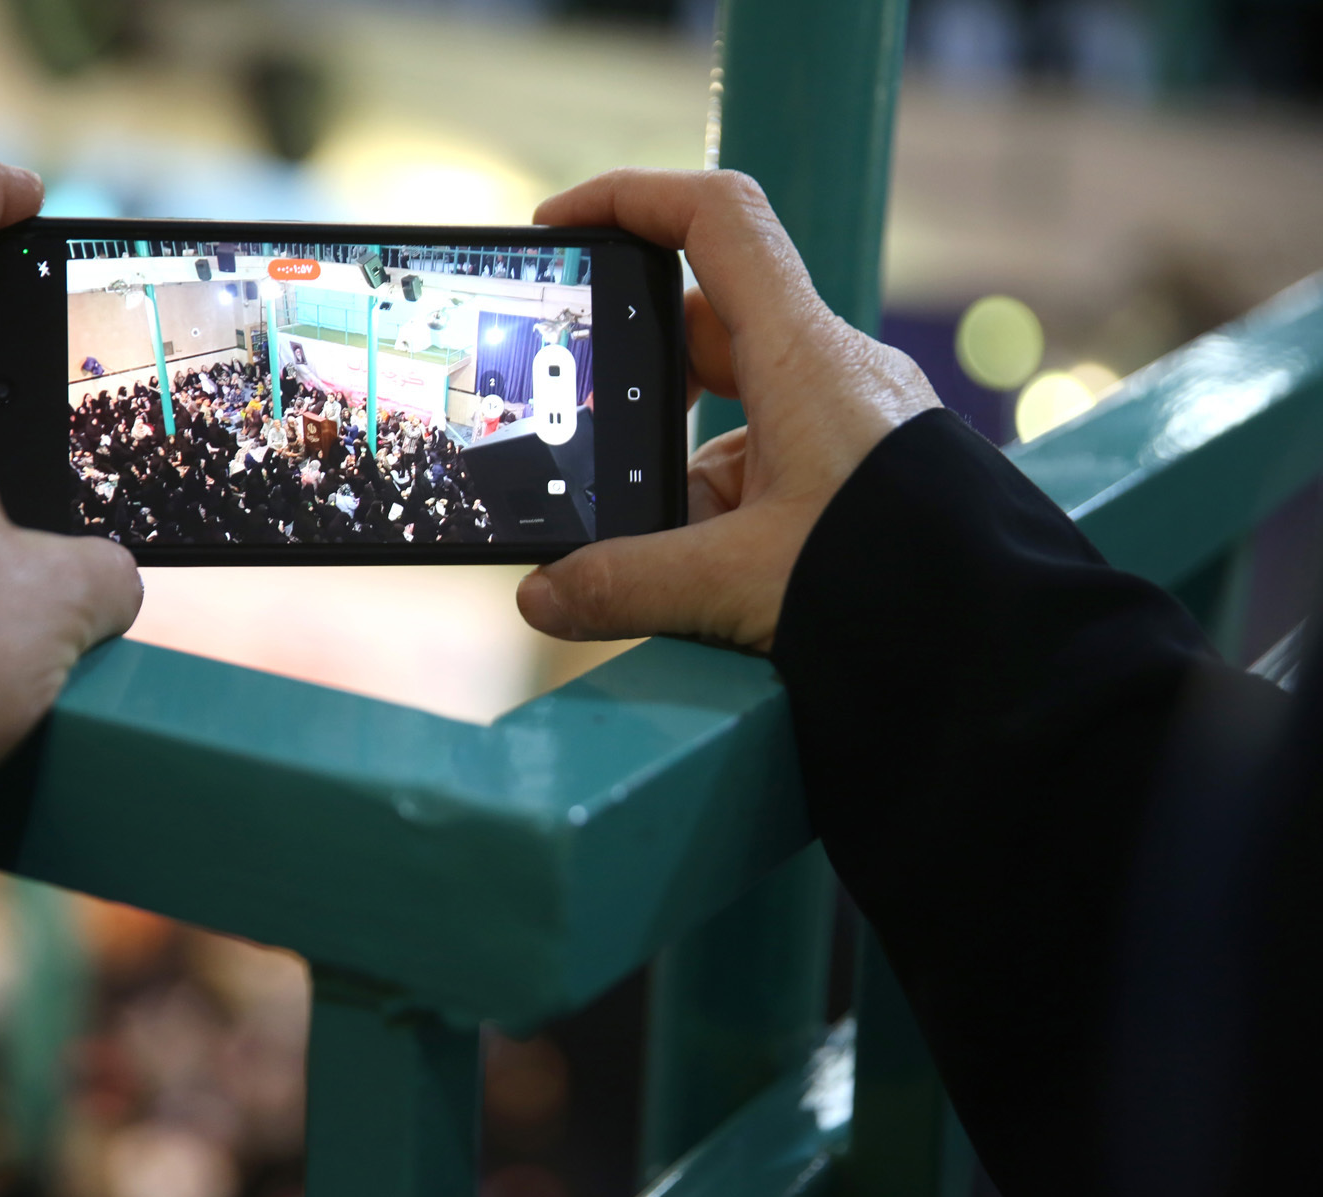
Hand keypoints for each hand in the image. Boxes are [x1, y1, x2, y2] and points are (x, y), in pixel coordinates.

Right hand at [516, 168, 939, 651]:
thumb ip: (627, 585)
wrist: (1009, 643)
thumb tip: (543, 596)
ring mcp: (851, 420)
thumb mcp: (740, 583)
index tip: (561, 225)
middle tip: (587, 430)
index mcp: (804, 357)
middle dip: (637, 386)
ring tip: (662, 554)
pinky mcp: (861, 470)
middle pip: (704, 328)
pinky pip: (770, 464)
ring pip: (735, 413)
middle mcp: (831, 371)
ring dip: (680, 474)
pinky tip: (708, 579)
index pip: (714, 220)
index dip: (629, 198)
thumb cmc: (905, 586)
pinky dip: (724, 511)